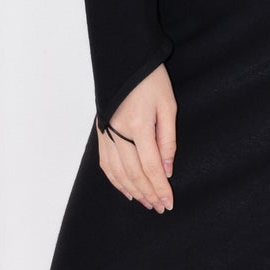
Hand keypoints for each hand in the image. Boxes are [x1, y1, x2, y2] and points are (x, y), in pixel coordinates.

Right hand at [95, 63, 176, 211]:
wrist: (125, 61)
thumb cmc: (151, 80)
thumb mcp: (168, 106)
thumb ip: (168, 140)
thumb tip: (168, 169)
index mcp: (139, 125)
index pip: (151, 166)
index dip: (160, 187)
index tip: (168, 201)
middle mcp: (119, 132)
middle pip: (134, 173)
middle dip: (148, 193)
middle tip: (159, 207)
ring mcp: (107, 133)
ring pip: (118, 172)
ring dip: (133, 191)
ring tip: (146, 202)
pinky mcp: (101, 132)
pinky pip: (106, 163)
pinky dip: (116, 180)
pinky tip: (126, 189)